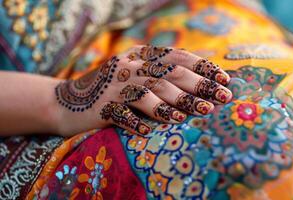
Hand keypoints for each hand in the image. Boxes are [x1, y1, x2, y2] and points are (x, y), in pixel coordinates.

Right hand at [55, 45, 231, 135]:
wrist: (65, 102)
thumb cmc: (110, 91)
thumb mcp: (134, 75)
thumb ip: (159, 75)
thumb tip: (199, 87)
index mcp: (139, 55)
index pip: (176, 56)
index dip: (202, 66)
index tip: (224, 79)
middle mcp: (128, 66)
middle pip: (168, 73)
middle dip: (198, 86)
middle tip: (221, 98)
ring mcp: (114, 86)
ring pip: (149, 91)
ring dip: (175, 103)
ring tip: (199, 112)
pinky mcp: (101, 106)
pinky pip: (123, 114)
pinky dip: (138, 121)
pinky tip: (151, 131)